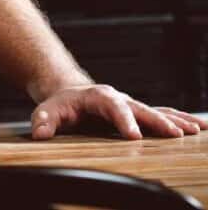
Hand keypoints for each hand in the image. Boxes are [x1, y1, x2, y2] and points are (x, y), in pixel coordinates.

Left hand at [31, 84, 207, 139]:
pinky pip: (163, 116)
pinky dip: (181, 121)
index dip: (123, 120)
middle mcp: (119, 98)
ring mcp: (131, 106)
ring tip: (196, 130)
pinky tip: (200, 128)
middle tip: (175, 135)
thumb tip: (40, 134)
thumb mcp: (47, 110)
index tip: (134, 136)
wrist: (69, 94)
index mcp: (98, 96)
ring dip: (176, 121)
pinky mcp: (138, 115)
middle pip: (141, 108)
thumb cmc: (60, 105)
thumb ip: (43, 121)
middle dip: (158, 121)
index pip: (112, 106)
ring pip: (157, 111)